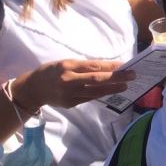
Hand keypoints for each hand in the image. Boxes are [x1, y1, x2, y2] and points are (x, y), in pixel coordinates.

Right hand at [14, 59, 135, 110]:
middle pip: (97, 79)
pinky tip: (111, 92)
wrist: (32, 89)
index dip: (111, 66)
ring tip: (126, 86)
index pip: (94, 66)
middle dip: (117, 78)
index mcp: (68, 66)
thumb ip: (82, 65)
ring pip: (96, 91)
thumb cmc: (51, 72)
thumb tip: (106, 67)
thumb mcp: (64, 62)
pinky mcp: (71, 103)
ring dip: (113, 89)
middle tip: (132, 76)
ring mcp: (70, 93)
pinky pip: (89, 98)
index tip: (125, 65)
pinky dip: (101, 94)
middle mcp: (69, 80)